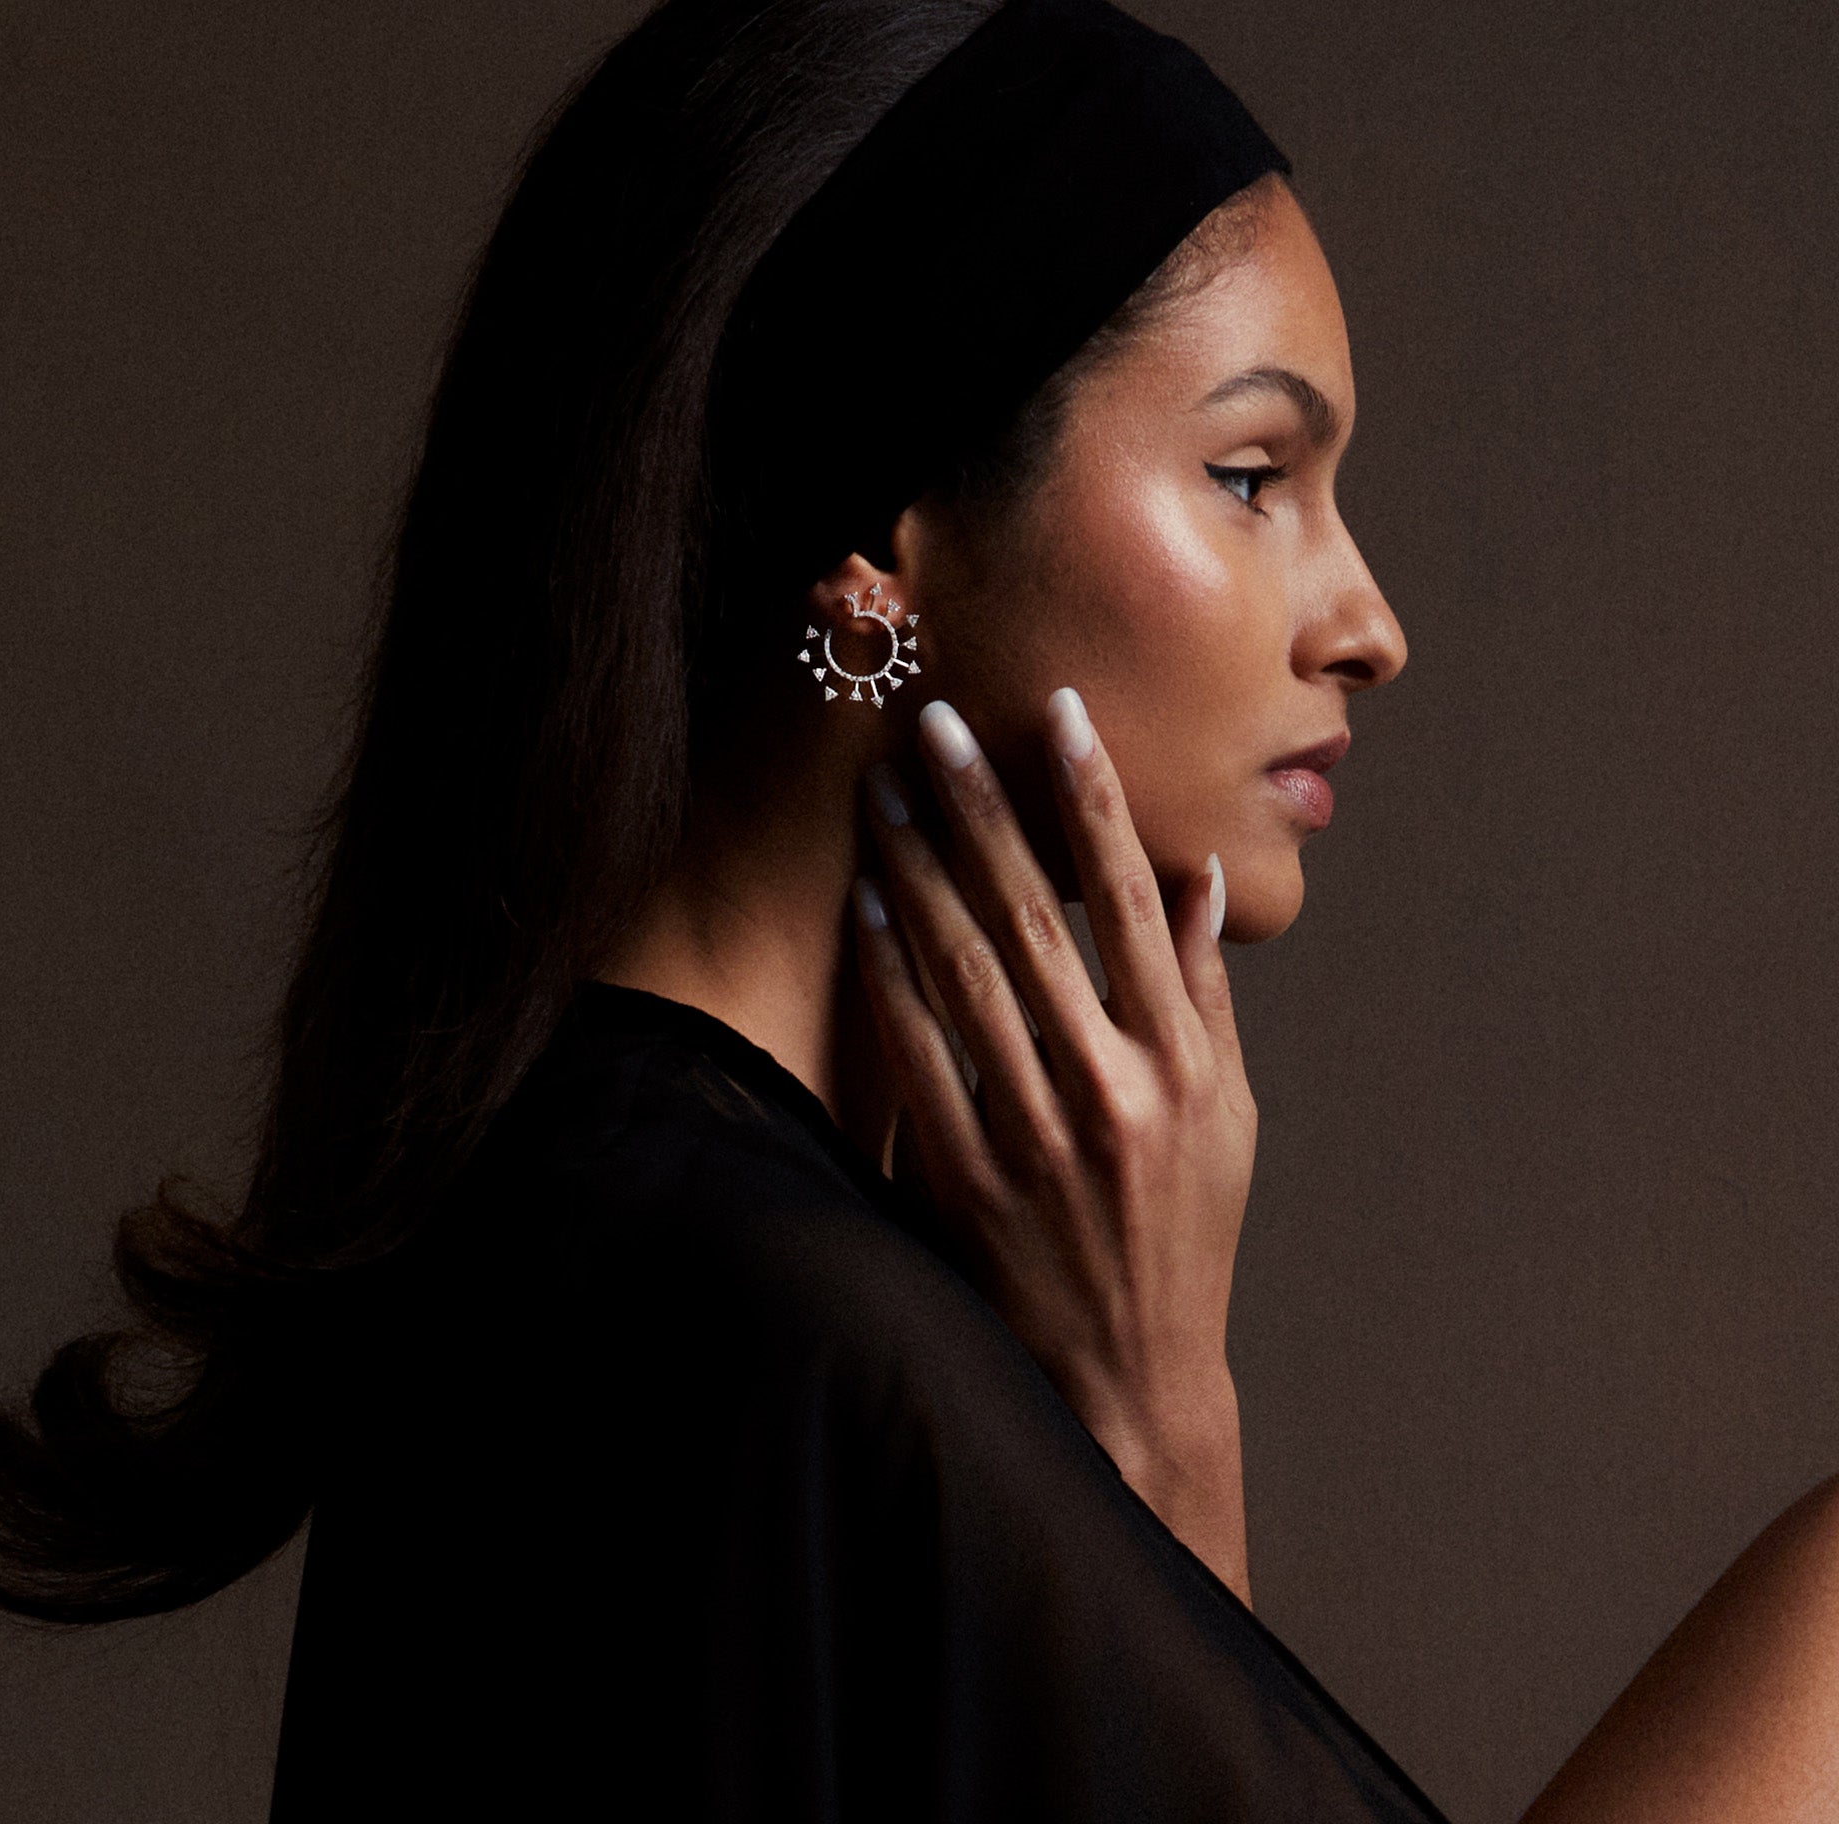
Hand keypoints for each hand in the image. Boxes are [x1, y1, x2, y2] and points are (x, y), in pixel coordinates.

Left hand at [851, 689, 1258, 1603]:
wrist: (1126, 1377)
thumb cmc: (1181, 1230)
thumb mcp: (1225, 1116)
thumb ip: (1202, 994)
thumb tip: (1200, 879)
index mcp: (1183, 1063)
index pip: (1129, 900)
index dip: (1092, 799)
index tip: (1059, 713)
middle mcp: (1112, 1088)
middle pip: (1031, 916)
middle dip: (978, 807)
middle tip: (933, 722)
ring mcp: (1034, 1133)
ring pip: (964, 969)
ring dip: (918, 868)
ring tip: (883, 791)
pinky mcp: (966, 1177)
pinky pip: (917, 1054)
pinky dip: (889, 974)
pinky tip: (864, 905)